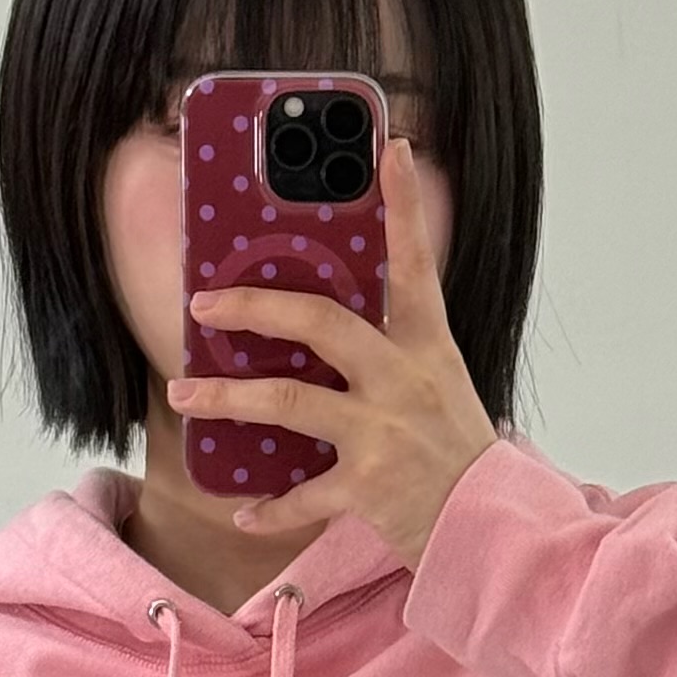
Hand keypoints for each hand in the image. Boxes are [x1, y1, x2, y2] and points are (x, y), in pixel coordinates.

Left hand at [164, 135, 500, 571]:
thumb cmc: (455, 450)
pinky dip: (270, 507)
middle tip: (204, 305)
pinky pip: (303, 495)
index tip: (389, 149)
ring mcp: (384, 434)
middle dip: (255, 309)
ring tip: (184, 392)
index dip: (404, 205)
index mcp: (427, 346)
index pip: (416, 263)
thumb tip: (321, 324)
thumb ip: (389, 349)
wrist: (492, 527)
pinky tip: (242, 509)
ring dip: (229, 398)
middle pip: (321, 324)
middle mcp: (403, 381)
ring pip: (290, 403)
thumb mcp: (438, 383)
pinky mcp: (370, 488)